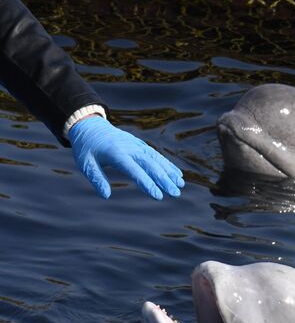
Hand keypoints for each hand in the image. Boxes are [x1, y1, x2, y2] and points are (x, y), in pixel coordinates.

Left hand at [68, 116, 183, 199]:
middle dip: (164, 179)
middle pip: (150, 165)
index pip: (134, 170)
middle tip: (175, 193)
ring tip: (180, 184)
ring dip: (169, 172)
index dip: (147, 183)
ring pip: (156, 159)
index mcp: (116, 153)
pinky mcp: (140, 145)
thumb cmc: (87, 148)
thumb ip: (96, 178)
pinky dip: (167, 164)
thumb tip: (106, 195)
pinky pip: (156, 155)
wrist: (90, 126)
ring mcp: (136, 145)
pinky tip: (177, 174)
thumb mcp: (86, 163)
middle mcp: (130, 148)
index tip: (158, 196)